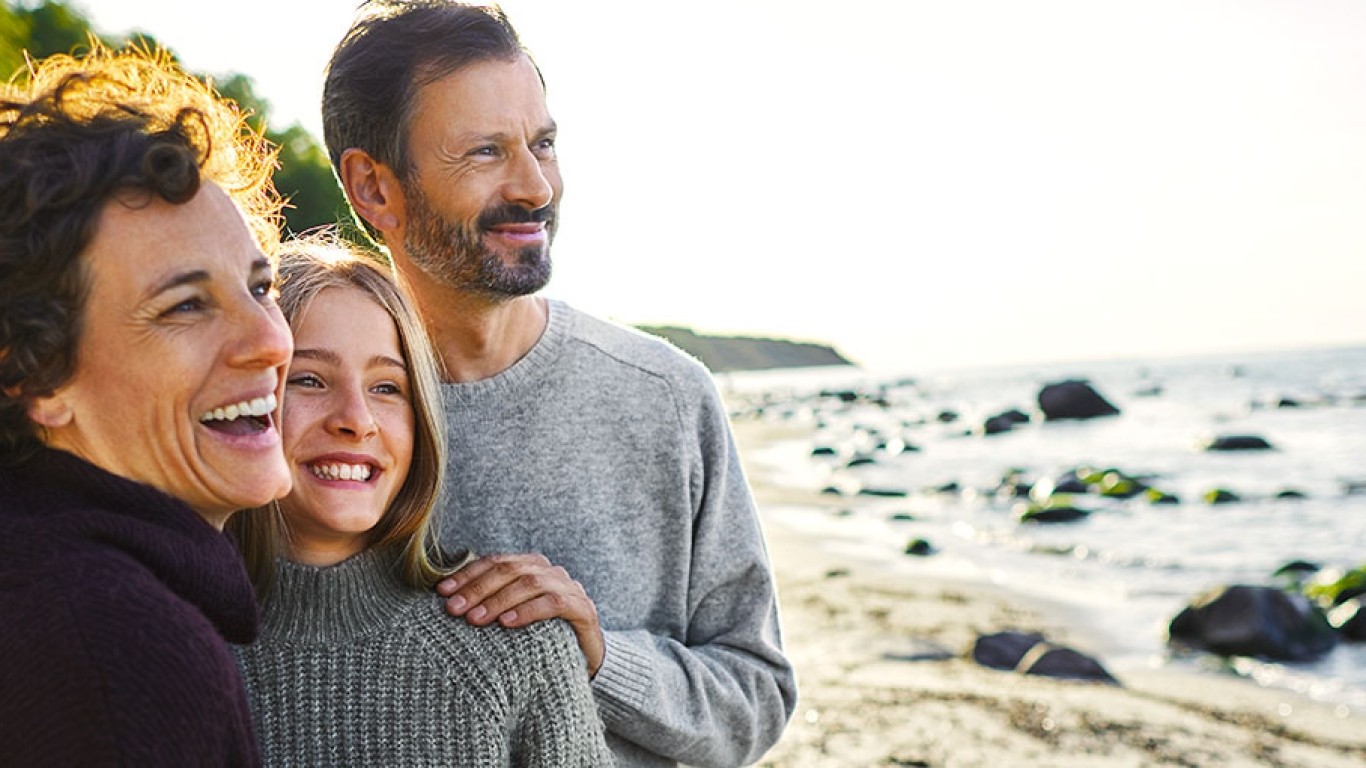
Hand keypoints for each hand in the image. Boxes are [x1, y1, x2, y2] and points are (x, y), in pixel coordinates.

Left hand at [437, 553, 605, 675]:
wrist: (585, 661)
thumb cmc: (540, 638)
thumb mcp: (511, 617)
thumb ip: (488, 604)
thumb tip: (445, 602)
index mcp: (531, 567)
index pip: (494, 562)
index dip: (467, 574)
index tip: (441, 592)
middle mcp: (550, 572)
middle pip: (509, 570)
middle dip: (478, 588)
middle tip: (454, 609)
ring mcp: (569, 588)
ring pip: (530, 583)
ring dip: (498, 600)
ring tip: (475, 619)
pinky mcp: (582, 609)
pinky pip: (553, 603)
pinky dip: (528, 611)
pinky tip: (507, 623)